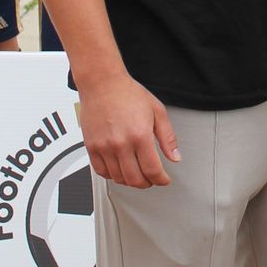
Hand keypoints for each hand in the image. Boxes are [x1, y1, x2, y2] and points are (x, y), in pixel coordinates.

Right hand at [79, 73, 181, 188]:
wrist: (102, 83)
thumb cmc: (127, 93)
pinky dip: (112, 176)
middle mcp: (121, 143)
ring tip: (137, 174)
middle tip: (152, 179)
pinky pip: (101, 172)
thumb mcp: (157, 111)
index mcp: (140, 135)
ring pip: (118, 178)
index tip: (164, 180)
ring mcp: (104, 147)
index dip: (161, 180)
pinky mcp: (91, 147)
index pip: (152, 170)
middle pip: (135, 179)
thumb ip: (167, 137)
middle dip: (147, 183)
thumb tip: (175, 156)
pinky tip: (119, 169)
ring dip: (130, 181)